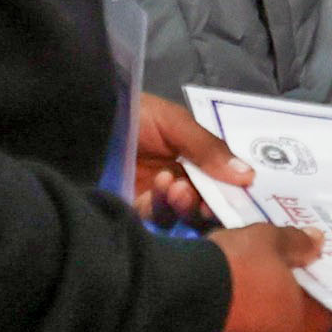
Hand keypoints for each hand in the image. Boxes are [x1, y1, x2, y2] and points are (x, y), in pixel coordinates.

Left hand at [134, 93, 251, 227]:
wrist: (82, 117)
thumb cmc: (131, 113)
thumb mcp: (175, 122)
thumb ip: (209, 149)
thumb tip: (248, 176)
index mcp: (188, 157)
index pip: (217, 180)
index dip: (230, 190)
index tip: (241, 194)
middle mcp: (174, 179)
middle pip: (202, 205)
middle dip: (208, 204)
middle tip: (209, 199)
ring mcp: (151, 197)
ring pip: (180, 215)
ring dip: (185, 204)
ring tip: (178, 185)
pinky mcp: (129, 210)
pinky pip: (154, 218)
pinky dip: (162, 205)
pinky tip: (162, 185)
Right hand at [202, 225, 331, 331]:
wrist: (176, 301)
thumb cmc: (237, 270)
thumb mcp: (270, 242)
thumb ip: (298, 243)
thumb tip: (318, 242)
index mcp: (314, 330)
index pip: (326, 306)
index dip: (312, 287)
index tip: (298, 272)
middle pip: (298, 327)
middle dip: (287, 308)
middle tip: (271, 282)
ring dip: (263, 322)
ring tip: (246, 294)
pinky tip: (228, 310)